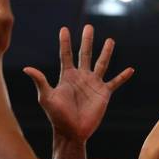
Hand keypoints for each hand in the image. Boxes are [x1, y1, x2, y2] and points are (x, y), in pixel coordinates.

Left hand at [24, 25, 133, 141]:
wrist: (72, 132)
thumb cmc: (57, 116)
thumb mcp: (46, 98)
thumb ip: (40, 82)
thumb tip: (27, 68)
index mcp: (67, 76)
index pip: (66, 55)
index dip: (65, 42)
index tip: (64, 29)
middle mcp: (81, 77)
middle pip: (85, 54)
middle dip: (87, 40)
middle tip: (89, 27)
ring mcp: (93, 84)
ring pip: (102, 64)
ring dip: (106, 52)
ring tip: (110, 40)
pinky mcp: (104, 94)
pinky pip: (115, 82)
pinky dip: (123, 76)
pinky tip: (131, 69)